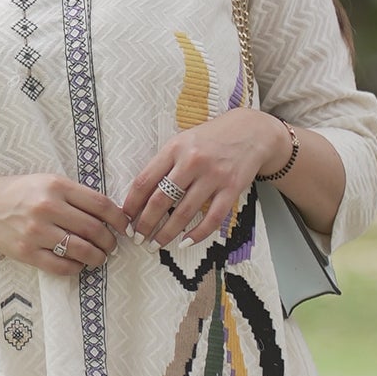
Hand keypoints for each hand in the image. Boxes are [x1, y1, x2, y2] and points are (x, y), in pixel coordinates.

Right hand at [0, 172, 123, 274]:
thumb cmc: (20, 193)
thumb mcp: (48, 182)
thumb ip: (76, 195)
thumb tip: (110, 215)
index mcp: (56, 186)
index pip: (100, 205)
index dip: (119, 219)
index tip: (124, 227)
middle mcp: (47, 208)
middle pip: (94, 229)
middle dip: (110, 241)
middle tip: (112, 245)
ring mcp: (36, 232)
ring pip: (81, 250)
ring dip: (97, 257)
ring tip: (99, 257)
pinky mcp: (27, 252)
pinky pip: (61, 266)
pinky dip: (76, 267)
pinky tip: (78, 263)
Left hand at [123, 111, 290, 247]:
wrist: (251, 131)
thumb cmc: (212, 138)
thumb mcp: (183, 141)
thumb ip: (165, 163)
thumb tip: (141, 194)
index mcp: (175, 148)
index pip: (145, 180)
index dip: (131, 203)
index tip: (125, 218)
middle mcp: (192, 161)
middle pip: (161, 200)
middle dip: (145, 224)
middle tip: (137, 238)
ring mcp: (213, 176)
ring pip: (184, 213)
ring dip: (166, 233)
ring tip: (156, 244)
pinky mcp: (231, 188)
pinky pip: (212, 218)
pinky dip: (197, 233)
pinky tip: (186, 241)